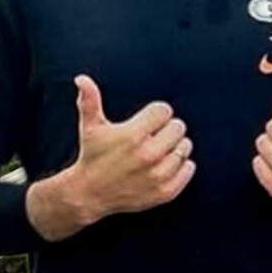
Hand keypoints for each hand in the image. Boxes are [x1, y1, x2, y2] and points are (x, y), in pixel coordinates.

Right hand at [25, 75, 194, 240]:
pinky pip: (189, 168)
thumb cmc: (92, 155)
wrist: (89, 194)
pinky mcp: (165, 192)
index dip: (155, 113)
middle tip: (152, 136)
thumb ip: (90, 101)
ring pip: (185, 147)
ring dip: (175, 146)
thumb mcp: (90, 128)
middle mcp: (148, 155)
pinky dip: (182, 165)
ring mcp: (158, 175)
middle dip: (166, 129)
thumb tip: (82, 78)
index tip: (146, 121)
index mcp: (133, 136)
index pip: (164, 110)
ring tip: (157, 151)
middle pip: (179, 127)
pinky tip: (165, 165)